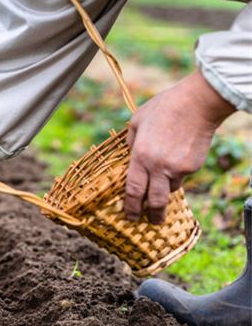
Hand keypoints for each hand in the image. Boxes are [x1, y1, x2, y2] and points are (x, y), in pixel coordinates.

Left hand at [125, 70, 234, 223]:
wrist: (196, 103)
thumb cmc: (163, 108)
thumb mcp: (137, 121)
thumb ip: (131, 141)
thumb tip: (129, 153)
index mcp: (140, 156)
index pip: (133, 190)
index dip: (130, 206)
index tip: (130, 216)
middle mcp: (158, 167)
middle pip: (154, 201)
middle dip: (151, 215)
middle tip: (150, 222)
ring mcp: (178, 168)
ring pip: (170, 189)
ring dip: (164, 188)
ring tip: (162, 179)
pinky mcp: (193, 166)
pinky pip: (182, 176)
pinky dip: (177, 174)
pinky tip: (177, 159)